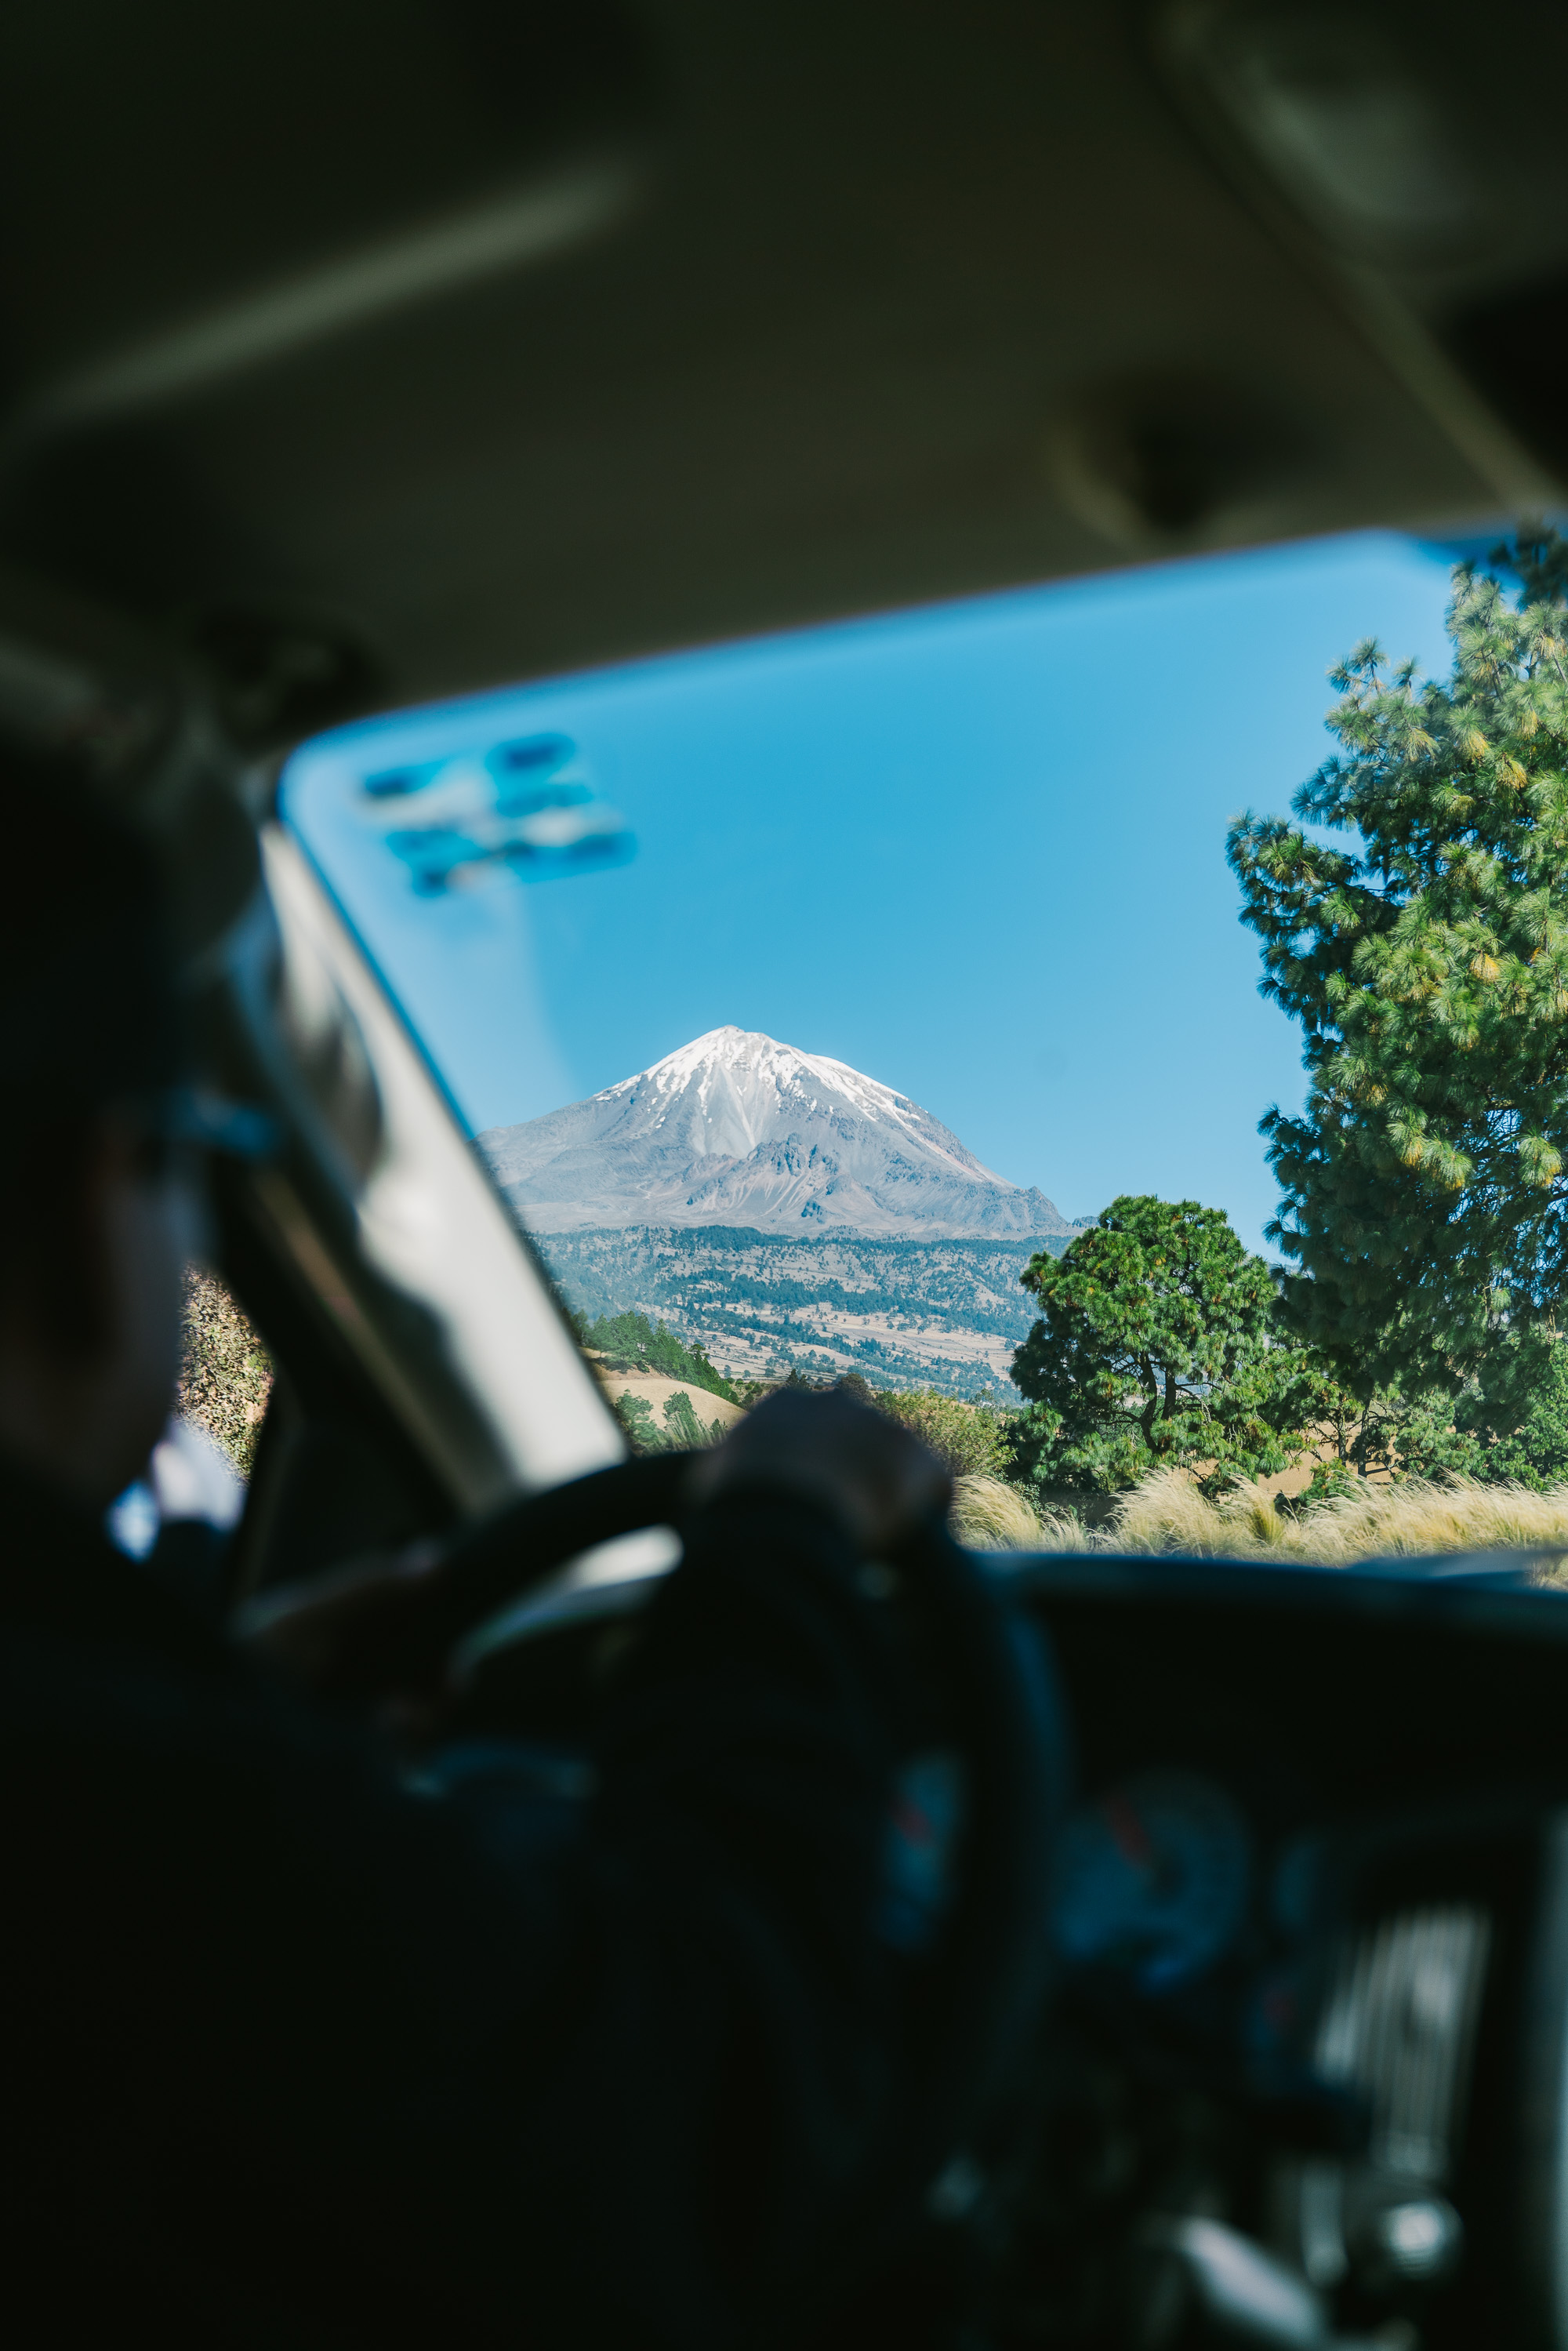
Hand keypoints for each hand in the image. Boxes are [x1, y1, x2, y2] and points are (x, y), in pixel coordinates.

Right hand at [683, 1385, 949, 1553]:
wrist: (782, 1506)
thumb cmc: (736, 1504)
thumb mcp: (714, 1481)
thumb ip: (726, 1476)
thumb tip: (720, 1495)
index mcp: (785, 1405)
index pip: (808, 1429)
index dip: (813, 1467)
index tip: (812, 1498)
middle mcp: (836, 1403)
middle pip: (856, 1439)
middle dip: (855, 1473)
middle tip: (846, 1518)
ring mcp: (879, 1425)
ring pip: (896, 1462)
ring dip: (891, 1494)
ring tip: (880, 1538)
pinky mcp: (916, 1456)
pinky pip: (934, 1487)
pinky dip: (927, 1514)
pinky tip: (913, 1544)